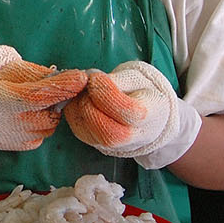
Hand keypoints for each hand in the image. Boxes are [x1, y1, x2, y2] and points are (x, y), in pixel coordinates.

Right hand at [0, 45, 87, 149]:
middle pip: (49, 115)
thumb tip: (66, 77)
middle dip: (54, 102)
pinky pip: (39, 138)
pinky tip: (25, 116)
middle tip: (48, 90)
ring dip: (48, 115)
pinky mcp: (12, 148)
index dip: (63, 86)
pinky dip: (40, 126)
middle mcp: (4, 122)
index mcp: (0, 99)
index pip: (39, 95)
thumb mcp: (7, 69)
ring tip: (32, 104)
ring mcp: (8, 139)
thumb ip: (35, 74)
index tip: (82, 77)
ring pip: (47, 128)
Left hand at [63, 60, 201, 167]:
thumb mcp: (135, 77)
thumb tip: (91, 81)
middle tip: (87, 83)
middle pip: (108, 133)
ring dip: (78, 105)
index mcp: (150, 117)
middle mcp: (133, 138)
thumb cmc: (139, 90)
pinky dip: (73, 109)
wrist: (143, 111)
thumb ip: (116, 80)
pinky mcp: (93, 141)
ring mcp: (112, 145)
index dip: (108, 95)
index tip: (95, 77)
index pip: (130, 114)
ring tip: (84, 88)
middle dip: (90, 104)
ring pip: (87, 132)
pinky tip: (79, 96)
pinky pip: (77, 128)